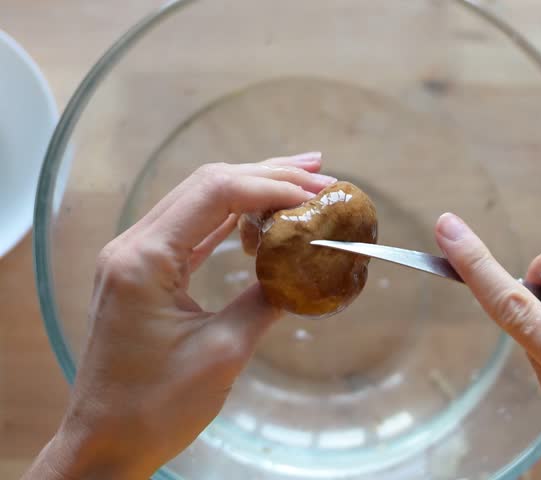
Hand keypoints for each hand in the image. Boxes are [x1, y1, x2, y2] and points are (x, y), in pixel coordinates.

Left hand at [24, 153, 335, 479]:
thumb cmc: (156, 407)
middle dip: (267, 175)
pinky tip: (263, 216)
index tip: (317, 195)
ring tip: (301, 183)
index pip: (215, 193)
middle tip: (321, 176)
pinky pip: (193, 230)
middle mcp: (134, 246)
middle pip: (207, 185)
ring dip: (252, 189)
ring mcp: (136, 258)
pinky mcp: (144, 274)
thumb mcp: (224, 351)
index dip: (272, 185)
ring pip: (200, 201)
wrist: (106, 443)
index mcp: (145, 260)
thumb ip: (265, 299)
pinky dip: (232, 219)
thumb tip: (306, 269)